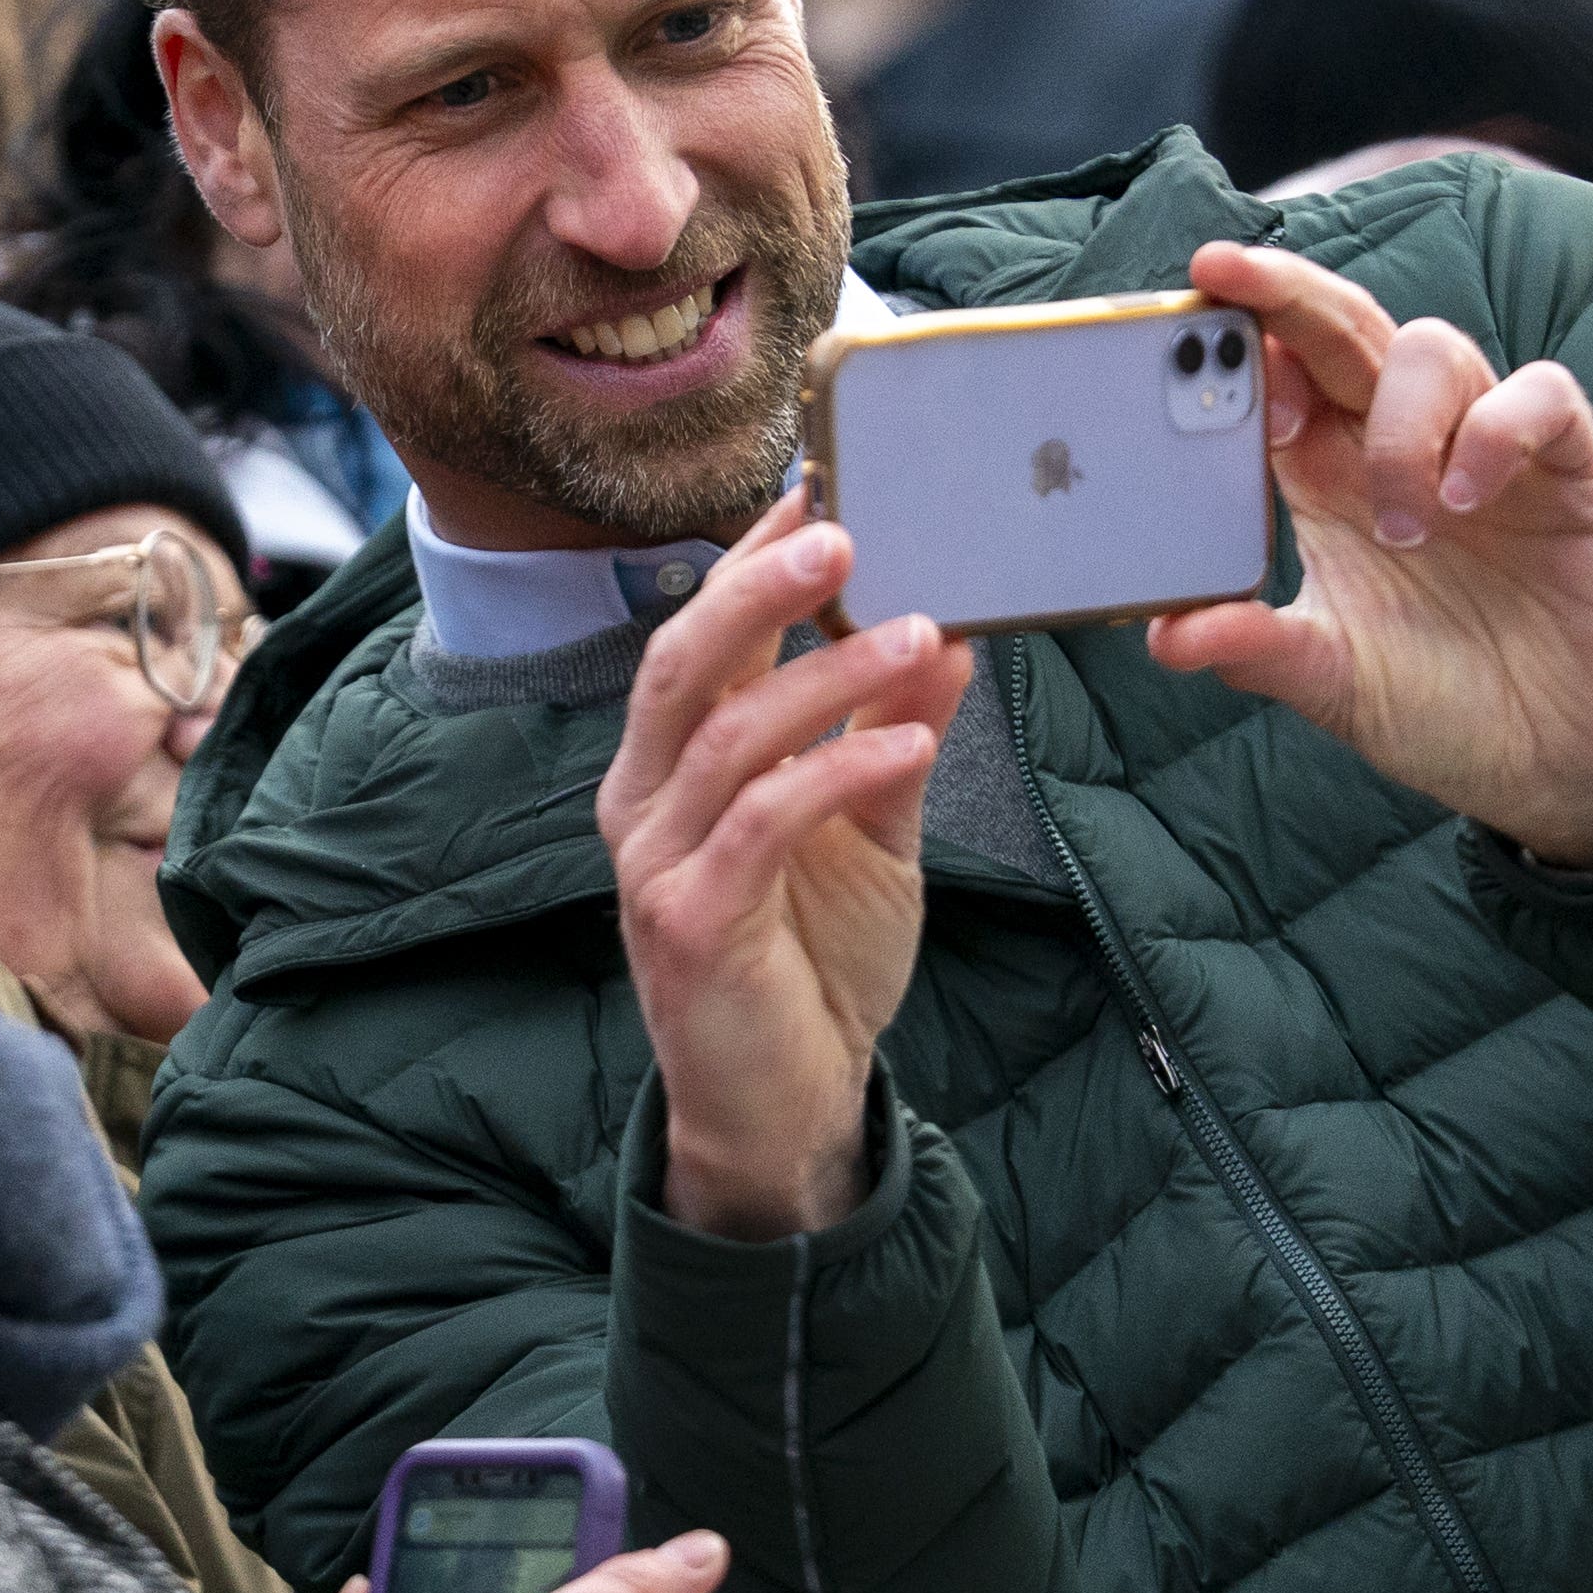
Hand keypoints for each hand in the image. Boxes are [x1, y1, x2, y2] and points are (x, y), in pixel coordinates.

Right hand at [602, 489, 966, 1237]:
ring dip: (827, 674)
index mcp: (673, 766)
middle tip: (843, 522)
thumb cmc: (815, 965)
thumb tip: (948, 636)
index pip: (703, 638)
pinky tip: (912, 741)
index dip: (751, 560)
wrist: (786, 1109)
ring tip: (919, 629)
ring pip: (728, 735)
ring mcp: (655, 863)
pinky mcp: (689, 922)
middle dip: (760, 586)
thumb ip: (893, 740)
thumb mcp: (873, 835)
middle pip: (684, 662)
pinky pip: (763, 821)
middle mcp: (644, 801)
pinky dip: (839, 770)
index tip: (821, 483)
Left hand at [1140, 241, 1592, 873]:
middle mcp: (1401, 447)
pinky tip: (1468, 497)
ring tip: (1402, 523)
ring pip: (1430, 350)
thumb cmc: (1443, 710)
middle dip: (1282, 292)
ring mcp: (1486, 451)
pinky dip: (1497, 427)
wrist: (1563, 765)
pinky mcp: (1567, 471)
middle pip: (1340, 331)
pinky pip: (1540, 395)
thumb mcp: (1335, 685)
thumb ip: (1258, 651)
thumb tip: (1164, 638)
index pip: (1274, 380)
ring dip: (1398, 422)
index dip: (1231, 344)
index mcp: (1329, 484)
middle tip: (1222, 270)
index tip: (1179, 328)